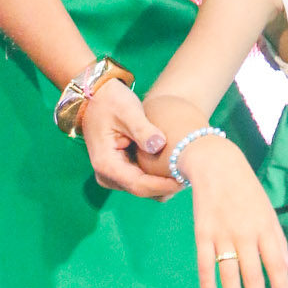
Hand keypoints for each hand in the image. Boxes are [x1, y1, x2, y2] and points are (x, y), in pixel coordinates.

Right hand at [79, 80, 178, 199]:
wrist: (95, 96)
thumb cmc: (111, 101)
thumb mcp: (128, 110)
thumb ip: (142, 129)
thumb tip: (159, 145)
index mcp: (106, 164)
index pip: (138, 185)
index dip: (163, 185)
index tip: (184, 179)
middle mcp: (107, 175)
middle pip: (141, 190)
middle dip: (166, 186)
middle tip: (191, 177)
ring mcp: (112, 175)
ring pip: (142, 188)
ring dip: (163, 183)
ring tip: (185, 171)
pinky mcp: (119, 170)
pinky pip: (140, 180)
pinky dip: (157, 176)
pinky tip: (174, 166)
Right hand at [180, 132, 287, 287]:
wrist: (217, 164)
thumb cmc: (247, 190)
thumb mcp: (268, 210)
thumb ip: (277, 239)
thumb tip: (287, 268)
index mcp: (264, 227)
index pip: (276, 263)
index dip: (281, 286)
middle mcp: (245, 233)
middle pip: (252, 274)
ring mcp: (222, 233)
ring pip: (229, 273)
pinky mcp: (202, 232)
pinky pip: (205, 262)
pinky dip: (207, 282)